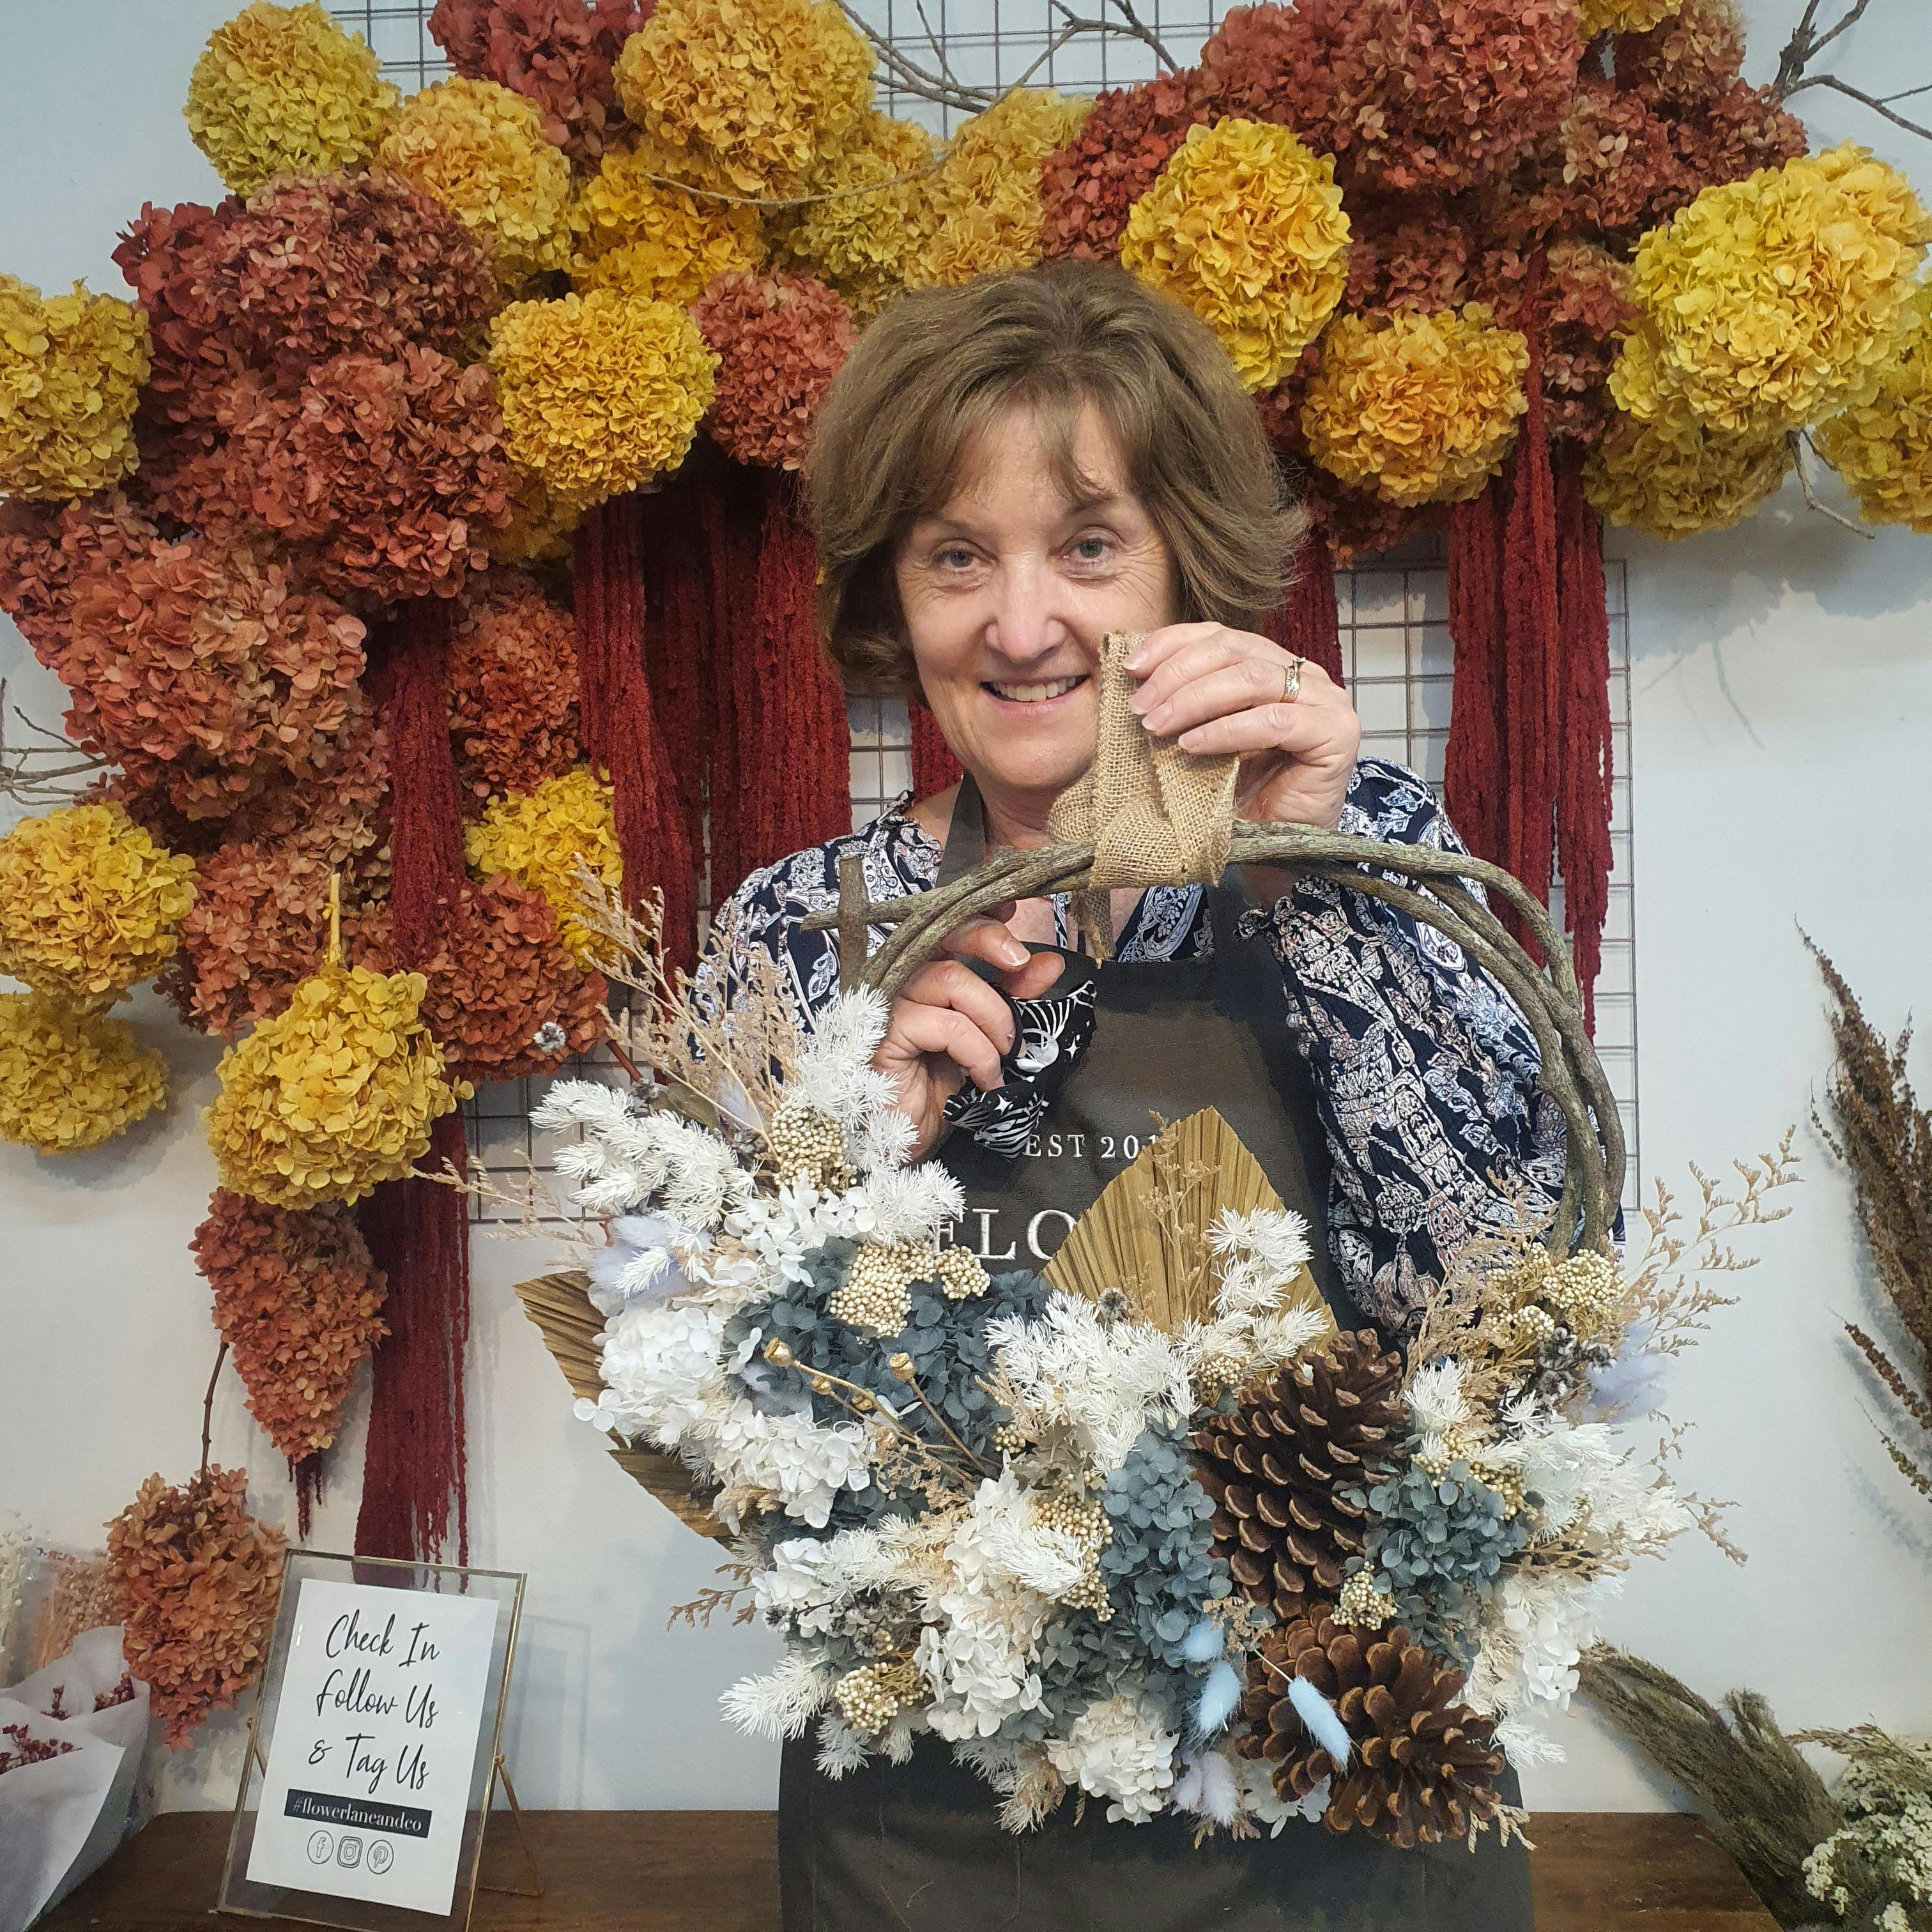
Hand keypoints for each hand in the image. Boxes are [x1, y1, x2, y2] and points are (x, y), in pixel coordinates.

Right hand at [871, 906, 1065, 1158]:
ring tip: (1004, 1053)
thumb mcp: (989, 1035)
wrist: (905, 1139)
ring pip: (952, 980)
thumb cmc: (941, 1084)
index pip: (949, 923)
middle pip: (945, 933)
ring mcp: (889, 1001)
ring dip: (994, 1018)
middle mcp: (901, 976)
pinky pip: (947, 1024)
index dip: (982, 909)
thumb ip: (1014, 996)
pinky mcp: (886, 1031)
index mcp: (924, 970)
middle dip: (990, 940)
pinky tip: (985, 1076)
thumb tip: (1050, 963)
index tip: (1016, 904)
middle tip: (1020, 964)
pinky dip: (978, 1051)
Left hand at [1125, 622, 1360, 830]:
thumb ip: (1184, 701)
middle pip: (1233, 650)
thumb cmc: (1237, 792)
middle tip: (1141, 708)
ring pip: (1252, 679)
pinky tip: (1192, 746)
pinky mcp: (1335, 734)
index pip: (1220, 636)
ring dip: (1195, 701)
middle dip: (1177, 675)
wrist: (1272, 848)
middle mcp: (1305, 675)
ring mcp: (1326, 701)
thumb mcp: (1202, 735)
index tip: (1131, 667)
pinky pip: (1274, 722)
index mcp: (1273, 665)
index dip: (1173, 644)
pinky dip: (1227, 730)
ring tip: (1158, 727)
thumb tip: (1133, 674)